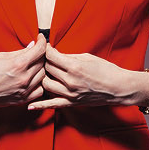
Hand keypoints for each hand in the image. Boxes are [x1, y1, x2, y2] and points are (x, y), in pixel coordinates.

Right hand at [0, 34, 47, 106]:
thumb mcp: (1, 57)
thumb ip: (20, 52)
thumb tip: (33, 46)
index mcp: (18, 64)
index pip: (40, 50)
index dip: (42, 42)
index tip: (41, 39)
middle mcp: (24, 78)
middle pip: (43, 62)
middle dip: (40, 55)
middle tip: (35, 52)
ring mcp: (24, 90)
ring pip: (43, 76)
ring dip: (40, 69)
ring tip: (32, 66)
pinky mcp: (23, 99)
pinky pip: (40, 90)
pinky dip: (39, 83)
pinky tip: (32, 79)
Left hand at [28, 44, 148, 109]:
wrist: (118, 88)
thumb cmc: (106, 70)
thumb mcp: (87, 57)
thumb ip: (68, 57)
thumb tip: (54, 53)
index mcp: (74, 67)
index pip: (50, 56)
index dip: (44, 48)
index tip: (43, 44)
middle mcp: (70, 81)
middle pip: (46, 69)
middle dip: (43, 61)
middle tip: (41, 57)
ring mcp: (70, 94)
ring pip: (45, 84)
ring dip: (42, 77)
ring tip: (42, 72)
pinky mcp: (71, 103)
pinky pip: (52, 105)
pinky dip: (40, 105)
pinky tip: (29, 105)